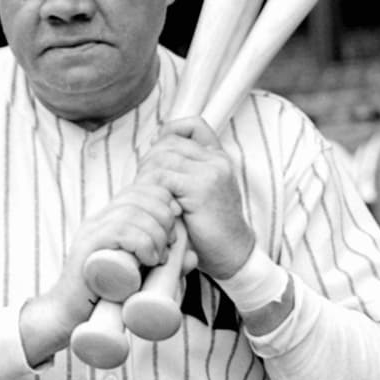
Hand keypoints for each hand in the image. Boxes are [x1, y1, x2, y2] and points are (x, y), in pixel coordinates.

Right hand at [20, 183, 179, 362]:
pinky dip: (142, 243)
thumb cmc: (105, 298)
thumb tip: (193, 257)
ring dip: (155, 233)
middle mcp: (99, 219)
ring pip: (131, 212)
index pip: (140, 190)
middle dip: (163, 217)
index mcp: (110, 219)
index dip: (163, 202)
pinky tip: (149, 260)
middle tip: (169, 245)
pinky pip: (119, 230)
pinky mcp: (87, 248)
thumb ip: (167, 265)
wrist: (69, 318)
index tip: (175, 229)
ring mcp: (91, 232)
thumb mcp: (142, 275)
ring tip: (159, 258)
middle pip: (138, 196)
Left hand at [135, 117, 254, 280]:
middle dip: (149, 161)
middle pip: (168, 142)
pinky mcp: (201, 187)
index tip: (155, 154)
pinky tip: (157, 208)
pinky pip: (162, 178)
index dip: (168, 134)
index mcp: (217, 158)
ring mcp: (211, 171)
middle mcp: (216, 160)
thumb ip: (182, 168)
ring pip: (161, 158)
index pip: (191, 125)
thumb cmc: (210, 228)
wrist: (234, 254)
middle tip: (145, 187)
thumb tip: (152, 143)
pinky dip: (152, 191)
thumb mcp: (198, 193)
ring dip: (147, 178)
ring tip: (150, 199)